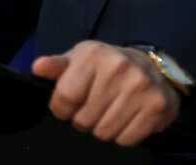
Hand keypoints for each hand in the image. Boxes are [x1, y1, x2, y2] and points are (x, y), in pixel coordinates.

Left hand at [31, 40, 179, 145]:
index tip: (67, 106)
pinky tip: (126, 117)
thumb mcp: (80, 58)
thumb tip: (38, 67)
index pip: (65, 97)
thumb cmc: (108, 64)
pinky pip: (127, 140)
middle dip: (83, 119)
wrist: (154, 65)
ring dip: (103, 128)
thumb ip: (57, 66)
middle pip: (84, 120)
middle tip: (93, 107)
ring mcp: (140, 88)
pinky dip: (123, 135)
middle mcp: (117, 68)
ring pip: (104, 133)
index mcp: (93, 55)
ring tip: (109, 111)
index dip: (61, 109)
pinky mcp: (157, 107)